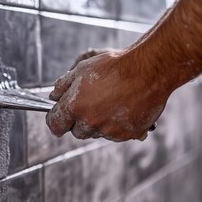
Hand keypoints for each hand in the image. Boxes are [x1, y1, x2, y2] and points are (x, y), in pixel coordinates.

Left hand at [46, 49, 169, 141]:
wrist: (147, 70)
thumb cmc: (116, 66)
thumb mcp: (82, 69)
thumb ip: (63, 85)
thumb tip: (54, 95)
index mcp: (75, 106)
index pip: (55, 125)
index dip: (55, 120)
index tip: (58, 117)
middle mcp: (91, 122)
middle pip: (76, 131)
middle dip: (79, 120)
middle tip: (90, 103)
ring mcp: (109, 130)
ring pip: (96, 133)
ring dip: (98, 123)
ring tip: (109, 102)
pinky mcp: (127, 134)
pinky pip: (115, 135)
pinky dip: (116, 126)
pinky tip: (121, 108)